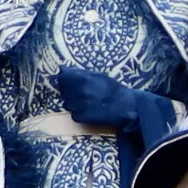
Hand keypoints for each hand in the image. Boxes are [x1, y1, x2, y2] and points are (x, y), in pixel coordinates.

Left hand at [53, 66, 174, 139]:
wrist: (125, 107)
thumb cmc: (113, 89)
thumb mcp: (98, 76)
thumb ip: (80, 73)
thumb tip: (62, 69)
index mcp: (83, 79)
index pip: (62, 77)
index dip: (64, 78)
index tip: (69, 80)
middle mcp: (78, 92)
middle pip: (63, 90)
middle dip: (69, 90)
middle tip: (81, 92)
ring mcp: (78, 106)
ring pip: (66, 102)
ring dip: (73, 102)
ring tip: (86, 101)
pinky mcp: (80, 118)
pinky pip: (72, 113)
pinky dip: (78, 112)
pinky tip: (88, 110)